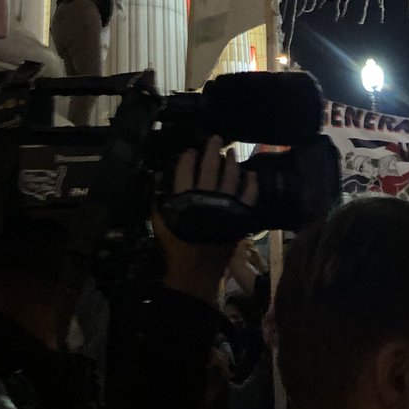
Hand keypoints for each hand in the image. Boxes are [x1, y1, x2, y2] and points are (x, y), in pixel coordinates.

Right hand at [153, 137, 257, 306]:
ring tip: (231, 152)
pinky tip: (250, 173)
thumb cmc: (177, 246)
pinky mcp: (240, 216)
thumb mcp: (160, 223)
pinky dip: (251, 182)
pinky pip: (250, 195)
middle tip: (216, 138)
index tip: (190, 151)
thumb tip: (157, 175)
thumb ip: (157, 199)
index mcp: (185, 198)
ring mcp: (226, 206)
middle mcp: (206, 198)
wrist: (197, 271)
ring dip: (232, 161)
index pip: (186, 168)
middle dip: (212, 148)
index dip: (188, 156)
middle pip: (210, 166)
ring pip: (231, 176)